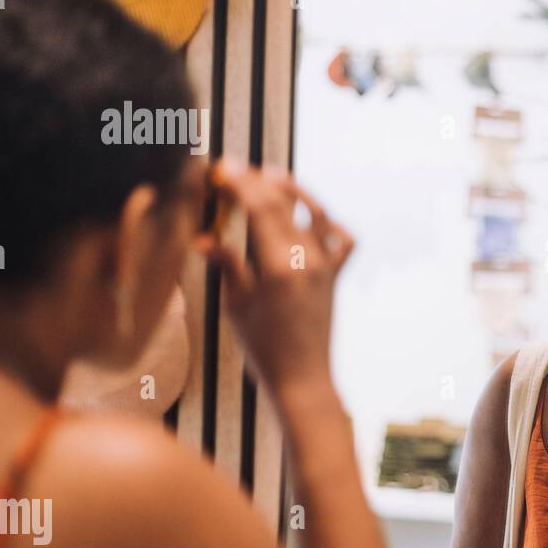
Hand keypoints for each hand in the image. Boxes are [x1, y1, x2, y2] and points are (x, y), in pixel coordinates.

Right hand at [195, 162, 354, 398]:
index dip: (240, 183)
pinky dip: (330, 224)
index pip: (259, 207)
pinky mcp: (335, 276)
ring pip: (316, 214)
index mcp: (278, 265)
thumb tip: (204, 238)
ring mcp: (325, 266)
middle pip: (283, 203)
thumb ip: (227, 264)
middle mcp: (307, 260)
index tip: (222, 169)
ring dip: (295, 191)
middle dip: (257, 180)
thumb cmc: (262, 346)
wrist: (302, 378)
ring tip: (273, 176)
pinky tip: (314, 217)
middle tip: (235, 168)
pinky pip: (342, 241)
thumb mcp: (236, 304)